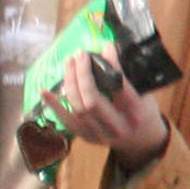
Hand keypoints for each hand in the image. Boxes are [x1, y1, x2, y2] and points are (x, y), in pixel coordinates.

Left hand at [38, 49, 170, 171]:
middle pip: (92, 100)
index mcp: (137, 113)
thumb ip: (128, 78)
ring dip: (70, 83)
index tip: (105, 47)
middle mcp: (117, 126)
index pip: (120, 87)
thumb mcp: (146, 94)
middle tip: (80, 55)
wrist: (142, 141)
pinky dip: (54, 105)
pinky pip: (66, 121)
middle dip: (83, 74)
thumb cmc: (144, 111)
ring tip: (69, 63)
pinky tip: (44, 90)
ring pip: (77, 108)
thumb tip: (106, 49)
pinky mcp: (86, 137)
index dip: (111, 66)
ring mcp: (100, 134)